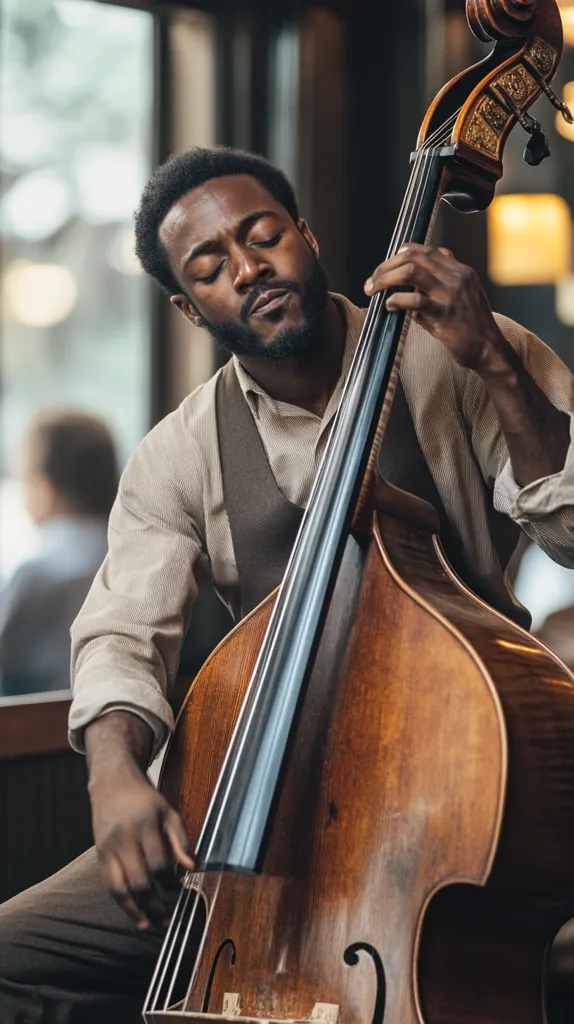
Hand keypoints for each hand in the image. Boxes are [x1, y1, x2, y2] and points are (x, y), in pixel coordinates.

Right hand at [89, 764, 193, 930]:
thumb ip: (180, 839)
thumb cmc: (145, 799)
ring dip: (135, 911)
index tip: (181, 890)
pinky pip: (109, 885)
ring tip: (149, 925)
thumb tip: (192, 868)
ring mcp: (108, 848)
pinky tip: (134, 913)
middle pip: (139, 880)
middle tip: (168, 919)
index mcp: (145, 824)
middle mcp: (124, 837)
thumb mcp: (168, 812)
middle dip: (155, 904)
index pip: (159, 863)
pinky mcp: (99, 855)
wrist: (112, 784)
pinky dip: (122, 902)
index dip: (171, 882)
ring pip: (120, 888)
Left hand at [364, 242, 504, 372]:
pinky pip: (415, 299)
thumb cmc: (472, 328)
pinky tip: (389, 305)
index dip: (401, 254)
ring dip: (386, 278)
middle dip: (387, 266)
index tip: (386, 266)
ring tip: (374, 289)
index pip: (426, 250)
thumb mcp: (461, 298)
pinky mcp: (445, 313)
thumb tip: (408, 285)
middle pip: (414, 257)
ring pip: (411, 271)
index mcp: (460, 271)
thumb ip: (439, 286)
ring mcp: (451, 294)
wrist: (490, 350)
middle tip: (372, 281)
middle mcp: (457, 276)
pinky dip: (397, 299)